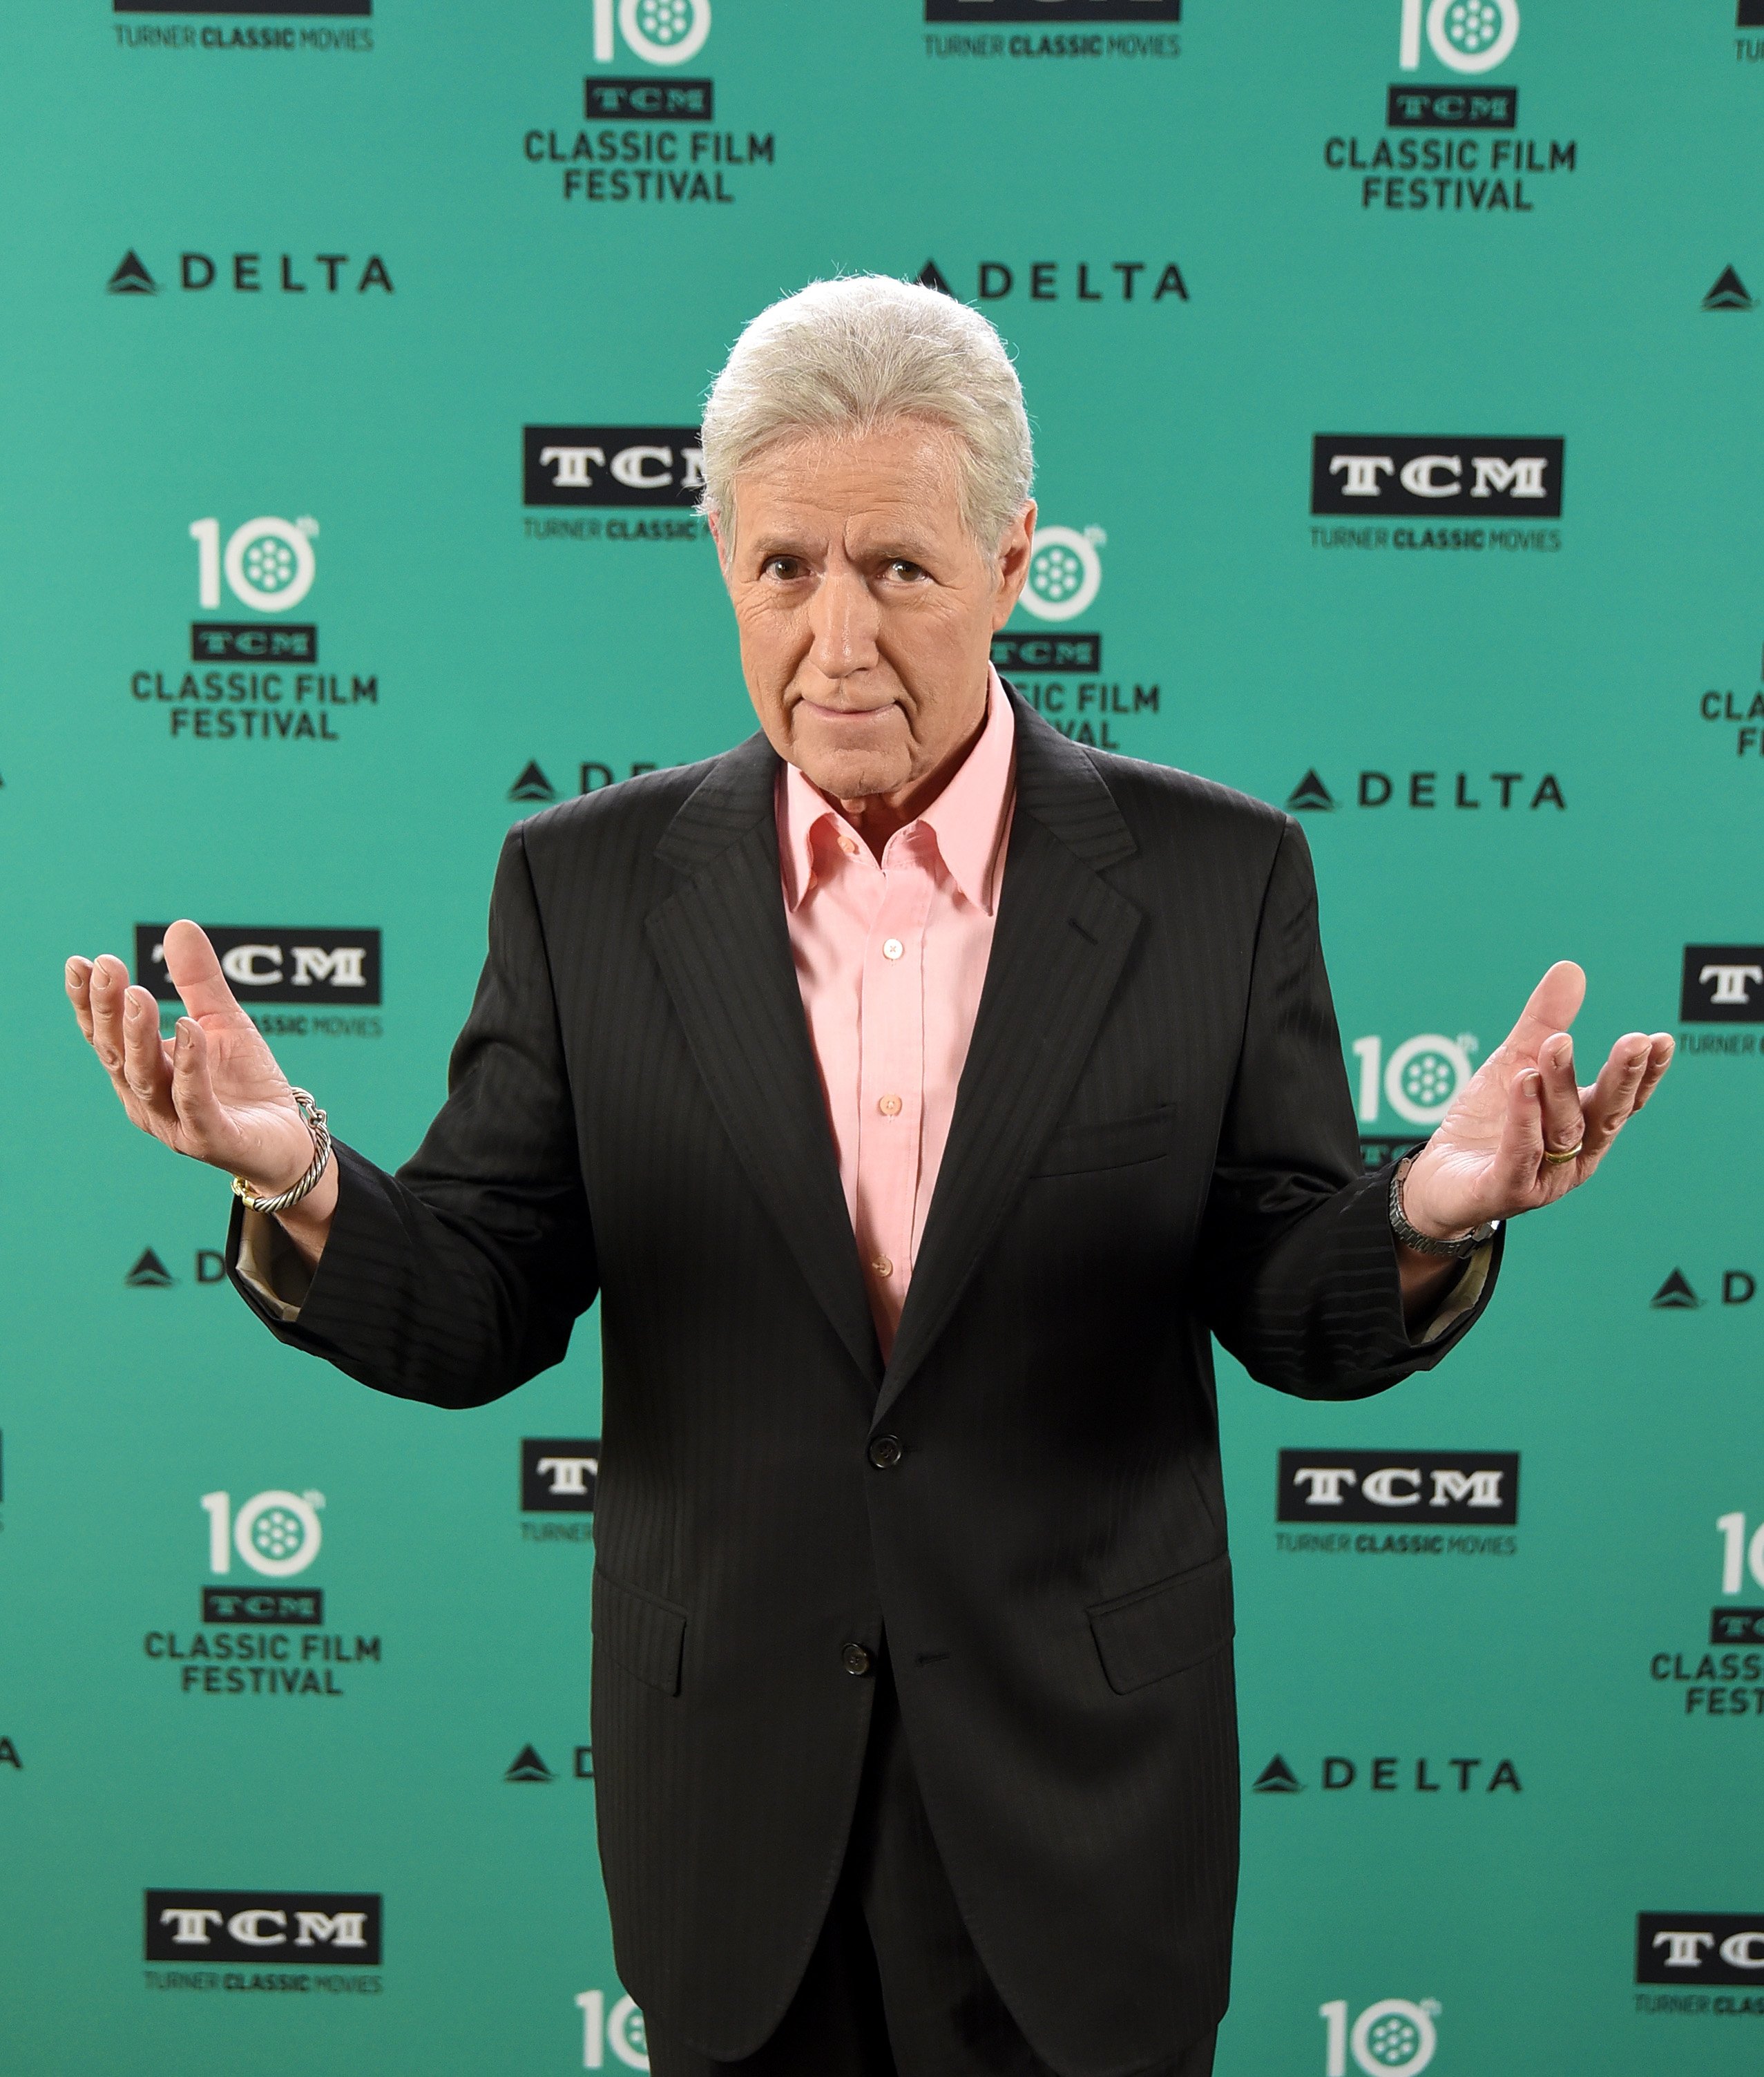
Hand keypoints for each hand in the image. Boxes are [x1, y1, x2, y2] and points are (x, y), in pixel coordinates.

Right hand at [66, 922, 321, 1201]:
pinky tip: (189, 1030)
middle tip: (107, 967)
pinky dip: (190, 1066)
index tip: (82, 962)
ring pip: (147, 1078)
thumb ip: (199, 981)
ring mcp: (176, 1122)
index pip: (107, 1035)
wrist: (286, 1138)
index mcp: (143, 1070)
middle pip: (118, 1053)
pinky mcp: (211, 1138)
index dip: (90, 1002)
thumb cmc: (246, 1083)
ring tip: (141, 995)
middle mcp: (149, 1099)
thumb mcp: (223, 1021)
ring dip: (141, 1036)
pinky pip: (195, 1102)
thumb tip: (180, 925)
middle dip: (110, 1011)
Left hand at [1400, 960, 1672, 1239]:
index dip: (1644, 1073)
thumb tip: (1570, 969)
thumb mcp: (1515, 1063)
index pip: (1623, 1099)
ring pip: (1561, 1129)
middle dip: (1622, 1078)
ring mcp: (1543, 1176)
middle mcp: (1574, 1155)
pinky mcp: (1506, 1190)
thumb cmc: (1487, 1123)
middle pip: (1603, 1114)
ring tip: (1556, 1045)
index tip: (1658, 1040)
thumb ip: (1543, 1023)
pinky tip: (1522, 1084)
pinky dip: (1524, 1120)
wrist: (1439, 1180)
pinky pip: (1520, 1155)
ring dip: (1561, 1086)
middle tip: (1633, 1042)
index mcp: (1584, 1125)